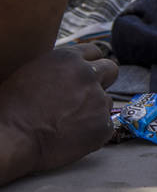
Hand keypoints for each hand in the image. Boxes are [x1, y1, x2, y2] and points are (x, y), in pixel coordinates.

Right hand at [0, 44, 116, 181]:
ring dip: (94, 109)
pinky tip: (71, 137)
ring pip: (107, 100)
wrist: (11, 138)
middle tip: (86, 97)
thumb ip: (58, 69)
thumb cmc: (11, 109)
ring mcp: (98, 100)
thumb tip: (69, 73)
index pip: (95, 52)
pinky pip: (105, 125)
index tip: (84, 76)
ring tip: (68, 122)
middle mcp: (88, 75)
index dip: (89, 65)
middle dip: (102, 81)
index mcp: (68, 58)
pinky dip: (93, 131)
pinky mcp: (104, 125)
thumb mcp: (31, 73)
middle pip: (111, 70)